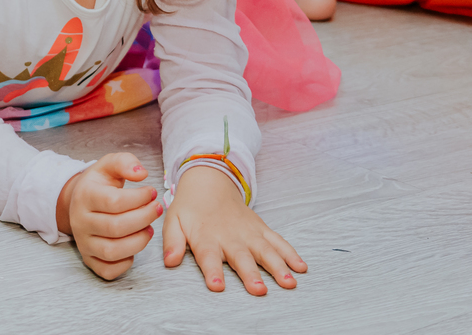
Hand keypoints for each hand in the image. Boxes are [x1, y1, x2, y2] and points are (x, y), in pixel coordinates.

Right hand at [56, 153, 160, 279]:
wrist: (78, 202)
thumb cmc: (100, 184)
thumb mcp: (109, 165)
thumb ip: (125, 162)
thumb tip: (141, 173)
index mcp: (85, 196)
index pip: (113, 202)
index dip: (138, 198)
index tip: (152, 192)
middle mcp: (80, 221)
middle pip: (115, 227)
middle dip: (144, 218)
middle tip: (157, 209)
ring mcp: (83, 243)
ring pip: (112, 251)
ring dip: (138, 241)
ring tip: (149, 229)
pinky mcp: (89, 260)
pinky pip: (107, 271)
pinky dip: (125, 263)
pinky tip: (135, 245)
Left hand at [163, 166, 305, 294]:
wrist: (209, 181)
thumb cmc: (190, 208)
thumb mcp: (173, 222)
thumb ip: (172, 242)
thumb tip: (170, 262)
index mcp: (206, 237)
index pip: (209, 256)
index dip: (213, 272)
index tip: (218, 286)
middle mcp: (230, 236)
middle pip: (241, 257)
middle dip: (251, 274)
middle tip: (259, 290)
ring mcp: (248, 232)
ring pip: (265, 250)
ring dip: (278, 266)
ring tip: (289, 282)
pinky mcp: (261, 229)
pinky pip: (278, 241)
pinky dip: (290, 253)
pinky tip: (301, 267)